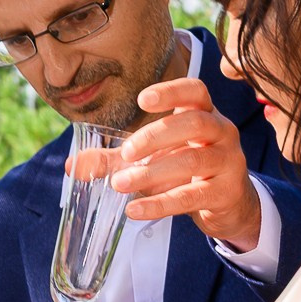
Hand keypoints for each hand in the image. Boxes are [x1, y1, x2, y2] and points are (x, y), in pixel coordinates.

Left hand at [116, 78, 261, 249]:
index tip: (142, 100)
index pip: (194, 91)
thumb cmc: (186, 171)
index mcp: (203, 114)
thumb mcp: (151, 160)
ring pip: (193, 160)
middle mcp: (220, 132)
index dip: (171, 91)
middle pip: (194, 123)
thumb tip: (72, 165)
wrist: (227, 203)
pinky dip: (161, 204)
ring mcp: (227, 161)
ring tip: (120, 184)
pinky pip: (192, 195)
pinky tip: (135, 210)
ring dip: (153, 172)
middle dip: (156, 135)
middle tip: (126, 153)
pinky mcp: (225, 192)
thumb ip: (113, 159)